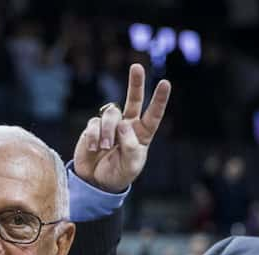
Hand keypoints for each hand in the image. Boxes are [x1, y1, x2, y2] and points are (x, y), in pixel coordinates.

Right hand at [73, 64, 170, 192]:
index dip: (159, 99)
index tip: (165, 83)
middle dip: (135, 83)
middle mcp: (127, 126)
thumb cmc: (118, 175)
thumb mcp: (131, 166)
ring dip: (107, 131)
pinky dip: (93, 136)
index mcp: (142, 134)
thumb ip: (131, 146)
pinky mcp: (92, 129)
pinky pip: (94, 124)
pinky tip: (93, 148)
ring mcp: (110, 126)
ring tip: (103, 147)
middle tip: (137, 67)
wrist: (95, 183)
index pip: (153, 114)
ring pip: (110, 114)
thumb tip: (122, 123)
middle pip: (133, 99)